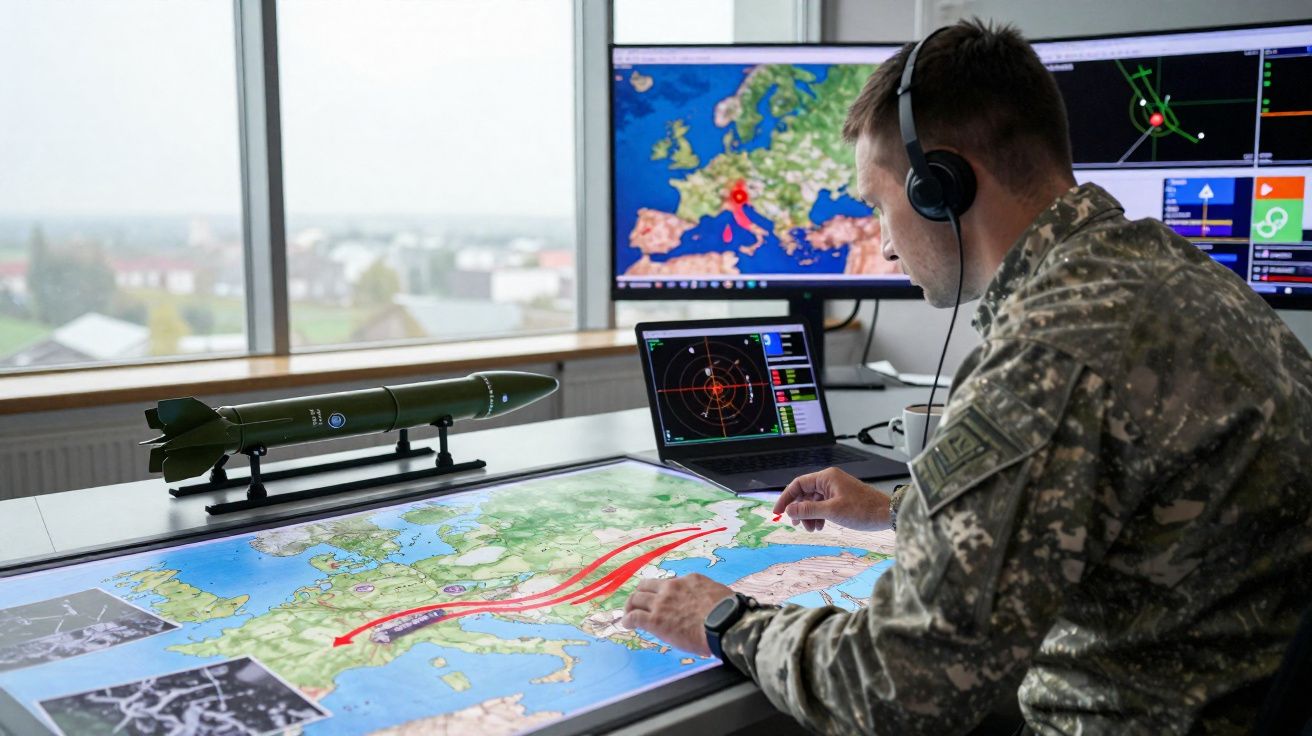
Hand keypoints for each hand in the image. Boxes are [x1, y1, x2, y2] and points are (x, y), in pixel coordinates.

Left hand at [621, 574, 732, 656]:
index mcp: (688, 580)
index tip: (662, 599)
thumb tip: (713, 603)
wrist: (724, 623)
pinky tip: (627, 625)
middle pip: (646, 586)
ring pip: (636, 599)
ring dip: (630, 606)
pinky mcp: (655, 620)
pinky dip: (627, 620)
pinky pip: (634, 617)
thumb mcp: (719, 594)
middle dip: (640, 594)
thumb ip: (709, 596)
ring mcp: (661, 603)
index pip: (669, 583)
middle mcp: (671, 588)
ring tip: (628, 614)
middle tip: (638, 603)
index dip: (663, 592)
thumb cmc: (729, 612)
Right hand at [773, 467, 890, 531]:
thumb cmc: (863, 510)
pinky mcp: (841, 498)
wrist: (886, 514)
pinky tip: (820, 526)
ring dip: (809, 515)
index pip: (798, 484)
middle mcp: (830, 480)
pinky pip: (823, 505)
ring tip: (812, 529)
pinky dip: (819, 516)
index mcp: (826, 477)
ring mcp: (836, 489)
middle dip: (799, 510)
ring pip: (813, 501)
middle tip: (797, 524)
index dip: (786, 498)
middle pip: (805, 493)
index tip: (778, 512)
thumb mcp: (832, 511)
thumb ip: (808, 510)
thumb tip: (789, 510)